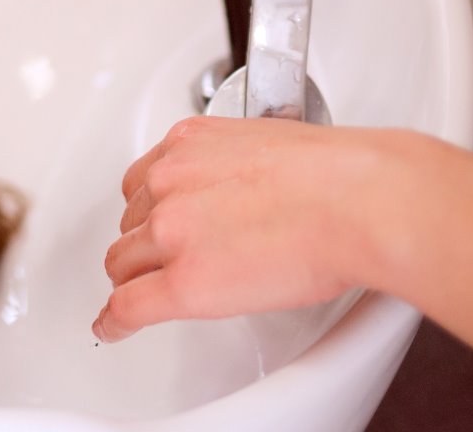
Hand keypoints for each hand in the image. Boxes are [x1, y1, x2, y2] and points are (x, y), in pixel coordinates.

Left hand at [95, 116, 420, 341]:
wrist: (359, 203)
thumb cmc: (340, 177)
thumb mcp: (267, 143)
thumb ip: (235, 165)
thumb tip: (242, 188)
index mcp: (188, 144)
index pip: (143, 181)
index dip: (150, 209)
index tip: (152, 223)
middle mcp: (169, 181)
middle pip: (132, 222)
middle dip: (146, 242)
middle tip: (168, 260)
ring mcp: (170, 230)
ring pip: (124, 262)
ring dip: (138, 278)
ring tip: (151, 293)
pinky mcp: (183, 280)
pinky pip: (128, 306)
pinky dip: (115, 321)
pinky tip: (113, 329)